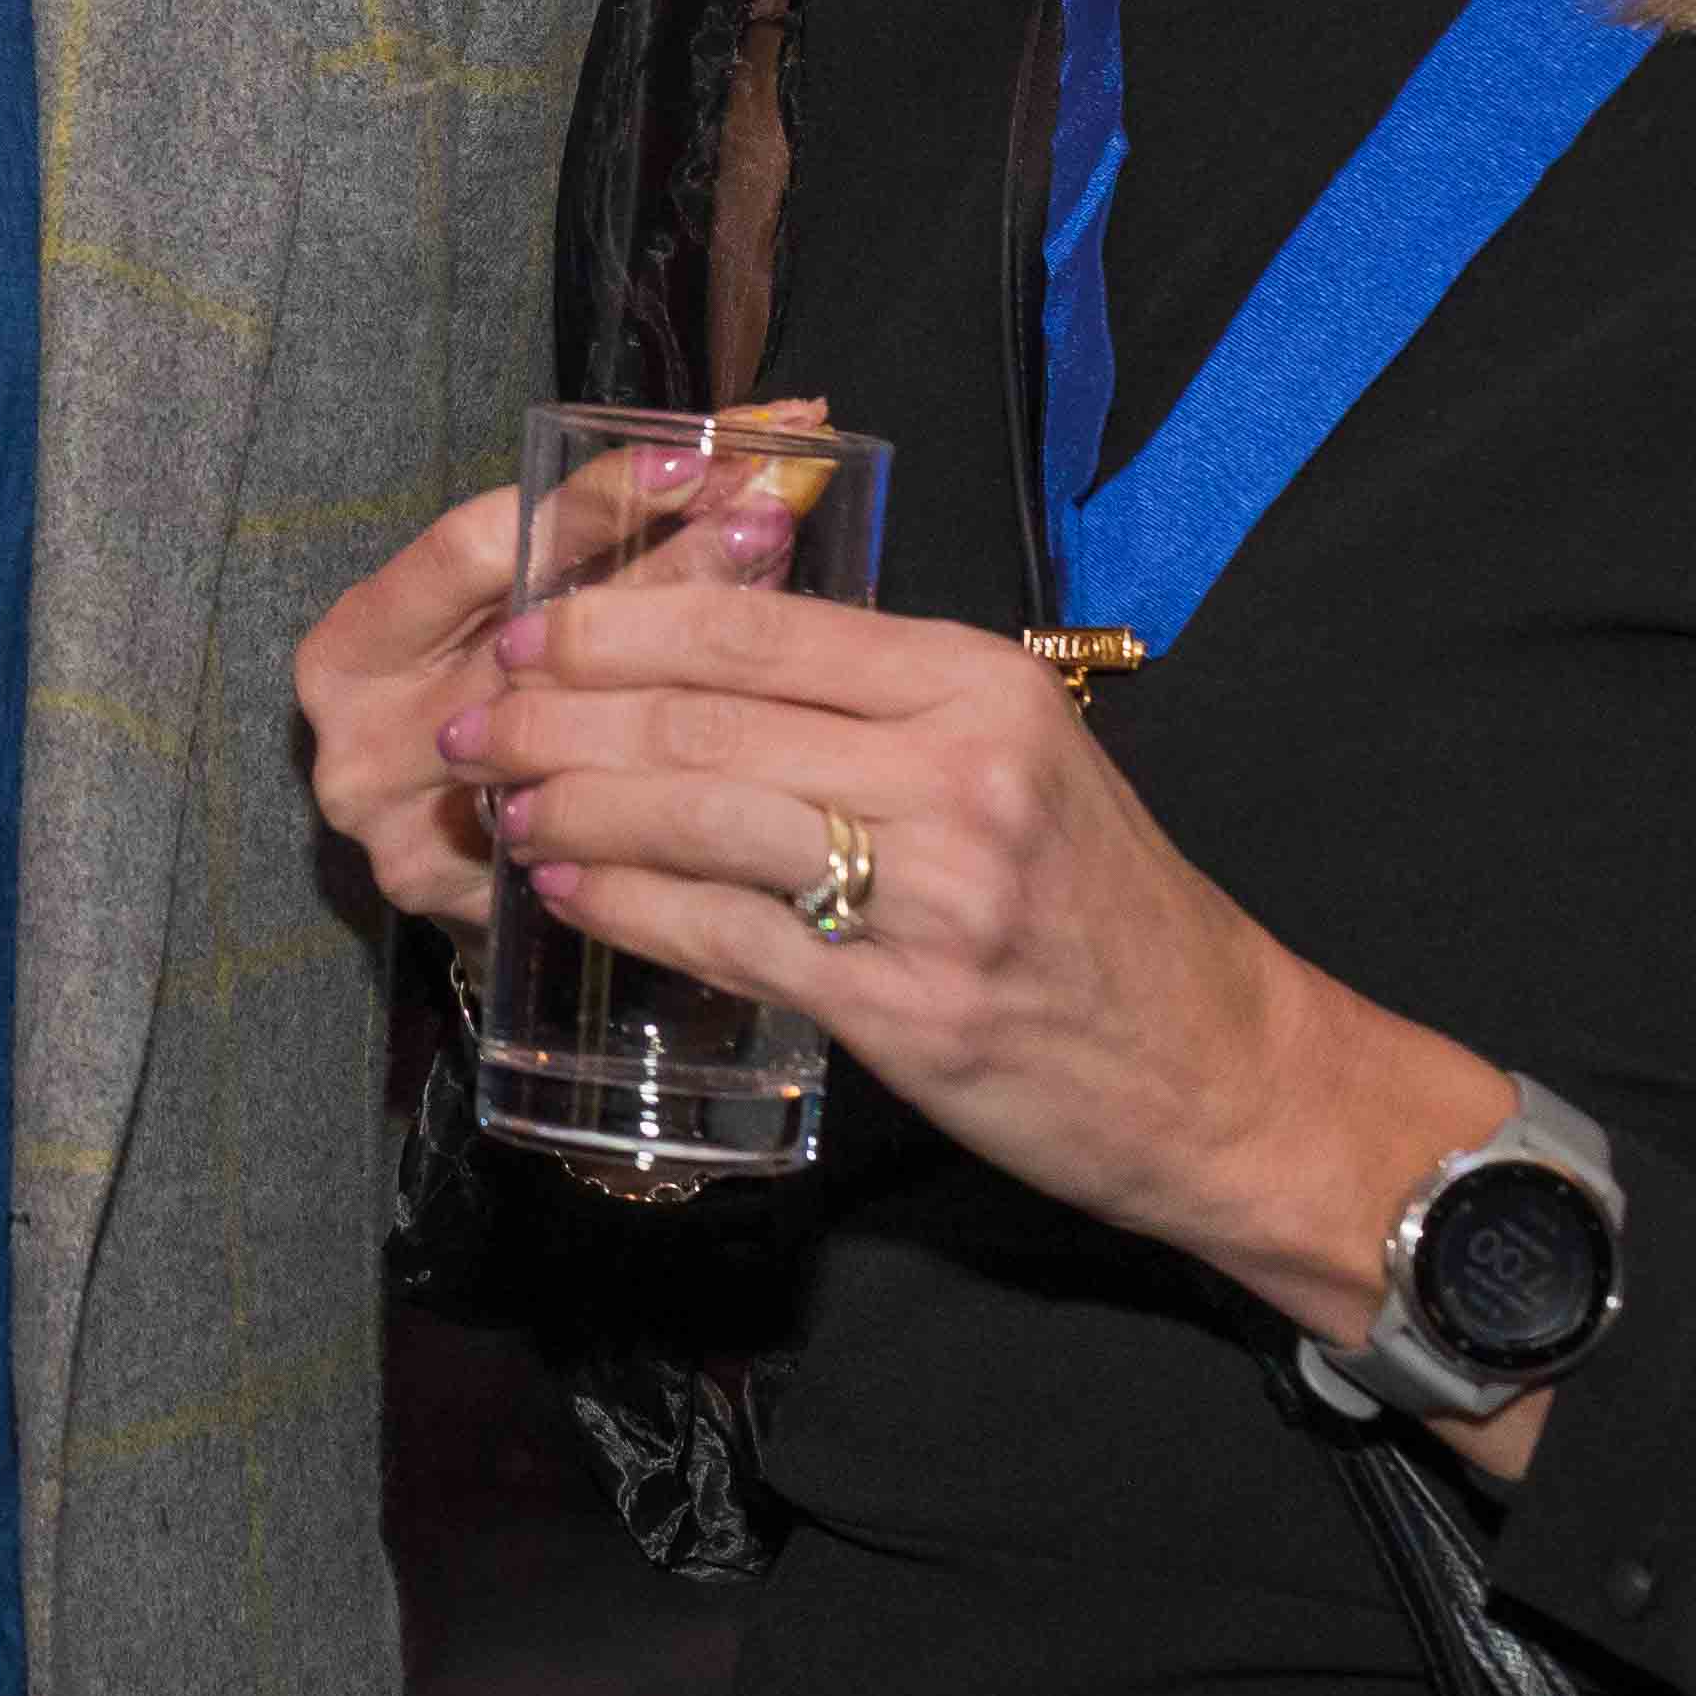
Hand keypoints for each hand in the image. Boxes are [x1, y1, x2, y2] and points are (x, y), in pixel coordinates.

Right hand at [296, 407, 829, 925]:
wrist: (440, 850)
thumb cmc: (476, 702)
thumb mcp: (496, 614)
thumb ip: (587, 551)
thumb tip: (725, 468)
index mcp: (348, 649)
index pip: (468, 553)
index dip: (585, 502)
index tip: (695, 459)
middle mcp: (360, 742)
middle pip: (537, 650)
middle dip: (670, 574)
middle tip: (772, 521)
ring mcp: (404, 830)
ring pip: (578, 743)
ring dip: (695, 675)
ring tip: (789, 622)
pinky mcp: (462, 899)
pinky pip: (595, 831)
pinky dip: (677, 783)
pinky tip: (757, 743)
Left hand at [453, 586, 1508, 1348]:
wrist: (1225, 1073)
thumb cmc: (1106, 908)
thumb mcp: (1023, 756)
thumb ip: (883, 701)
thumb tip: (704, 652)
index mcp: (980, 685)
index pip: (755, 626)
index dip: (615, 622)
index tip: (522, 626)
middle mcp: (958, 772)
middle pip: (705, 713)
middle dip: (559, 709)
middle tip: (471, 717)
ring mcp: (932, 894)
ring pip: (698, 815)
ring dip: (572, 804)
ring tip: (500, 799)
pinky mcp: (902, 1009)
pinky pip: (723, 936)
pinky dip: (625, 905)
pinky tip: (566, 888)